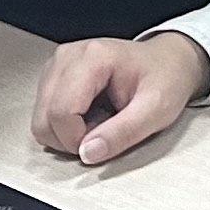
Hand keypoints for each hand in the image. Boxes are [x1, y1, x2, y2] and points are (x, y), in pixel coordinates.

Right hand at [33, 32, 209, 163]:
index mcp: (93, 58)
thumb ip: (123, 133)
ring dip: (68, 132)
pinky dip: (66, 125)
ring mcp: (58, 65)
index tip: (102, 141)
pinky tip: (91, 114)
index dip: (77, 139)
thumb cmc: (165, 78)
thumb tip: (88, 153)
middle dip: (71, 138)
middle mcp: (68, 56)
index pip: (61, 112)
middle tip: (105, 129)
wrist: (169, 62)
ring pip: (41, 119)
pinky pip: (45, 114)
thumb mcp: (156, 110)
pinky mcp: (55, 76)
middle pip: (44, 118)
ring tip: (100, 120)